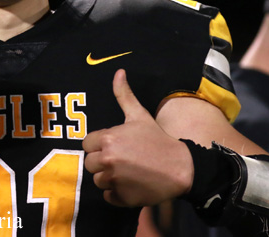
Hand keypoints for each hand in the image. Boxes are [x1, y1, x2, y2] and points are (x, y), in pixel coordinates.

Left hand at [83, 69, 193, 206]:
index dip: (99, 145)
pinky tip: (130, 184)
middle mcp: (107, 160)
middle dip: (102, 162)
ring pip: (97, 181)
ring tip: (127, 172)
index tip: (115, 146)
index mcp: (107, 139)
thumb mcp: (139, 116)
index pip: (88, 144)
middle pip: (90, 164)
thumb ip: (124, 95)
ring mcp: (113, 181)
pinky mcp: (121, 198)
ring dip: (109, 178)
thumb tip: (119, 71)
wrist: (181, 168)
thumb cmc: (157, 140)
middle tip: (122, 159)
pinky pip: (107, 197)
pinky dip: (116, 193)